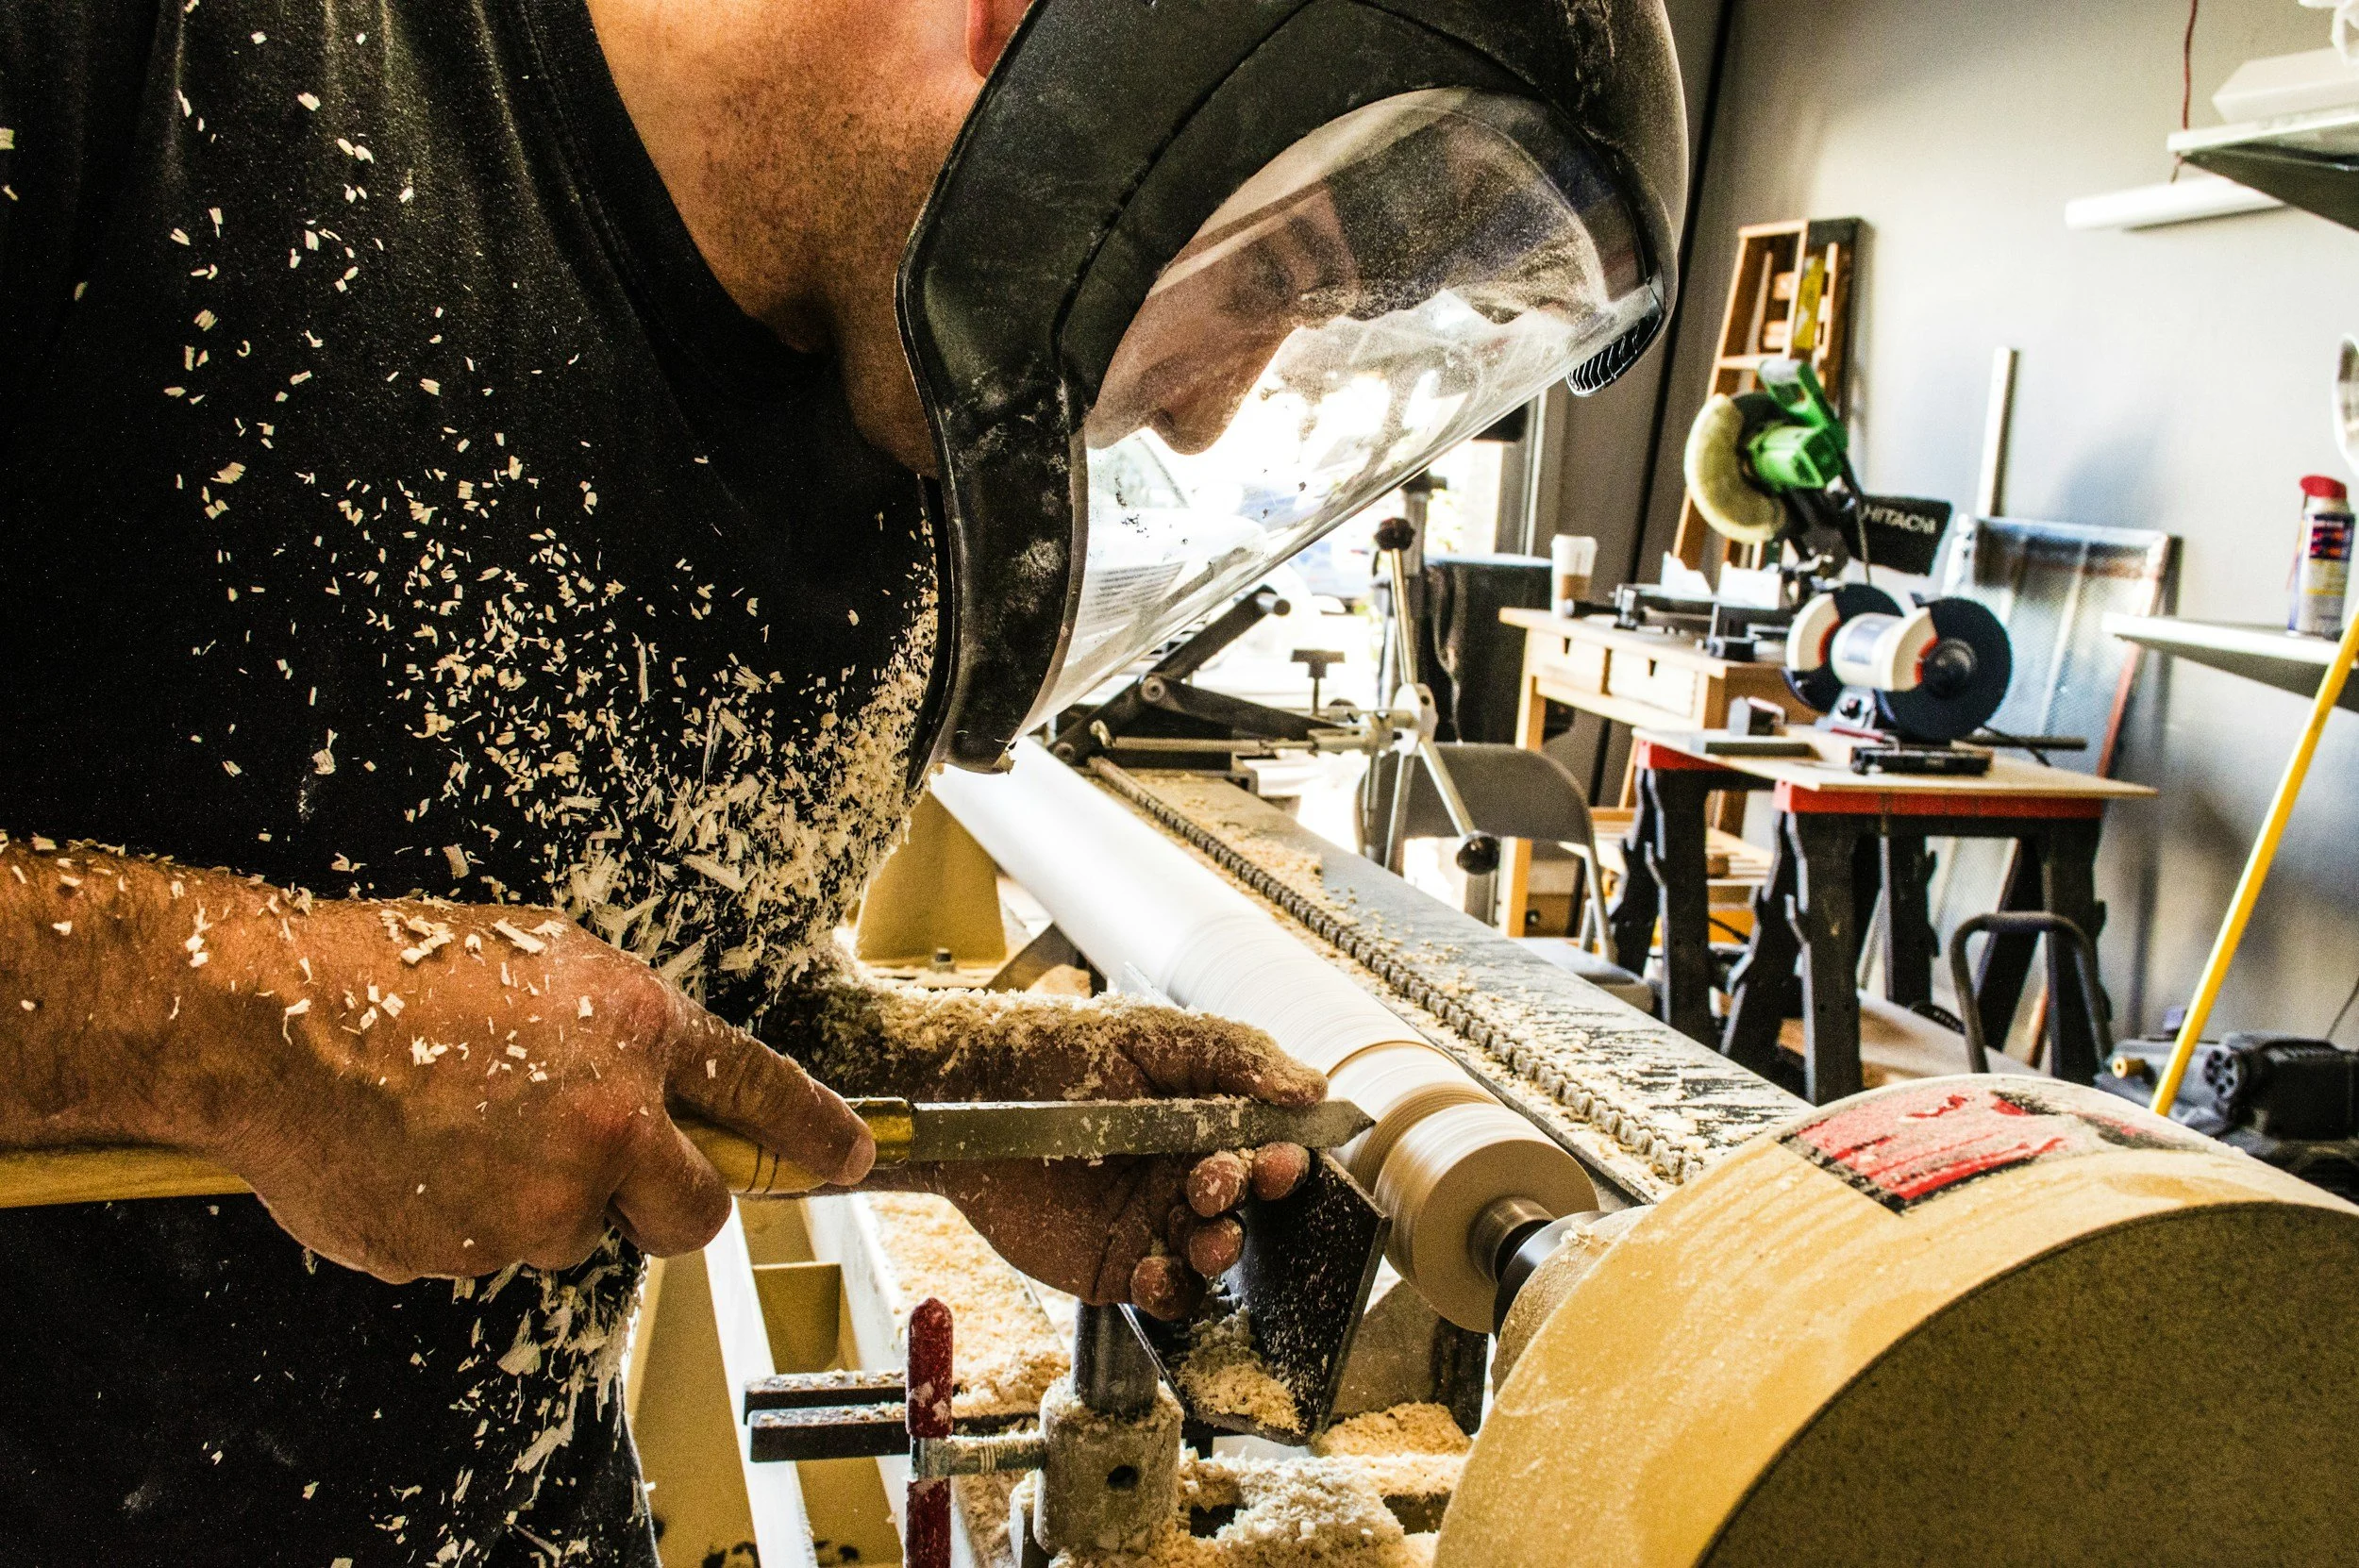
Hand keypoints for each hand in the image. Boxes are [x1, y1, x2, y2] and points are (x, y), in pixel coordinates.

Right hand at [165, 884, 870, 1281]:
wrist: (274, 1021)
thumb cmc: (401, 974)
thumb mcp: (548, 964)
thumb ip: (623, 1032)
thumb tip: (665, 1084)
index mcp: (638, 1031)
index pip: (761, 1090)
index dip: (815, 1131)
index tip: (851, 1156)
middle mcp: (608, 1122)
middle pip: (695, 1211)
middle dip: (674, 1206)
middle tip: (621, 1179)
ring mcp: (541, 1197)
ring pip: (579, 1231)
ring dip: (542, 1202)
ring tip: (464, 1132)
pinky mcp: (472, 1250)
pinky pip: (493, 1251)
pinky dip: (467, 1220)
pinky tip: (420, 1160)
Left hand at [882, 995, 1326, 1317]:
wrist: (971, 1091)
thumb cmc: (1060, 1051)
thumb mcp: (1154, 1037)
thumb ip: (1236, 1057)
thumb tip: (1313, 1085)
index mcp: (1204, 1119)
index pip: (1267, 1145)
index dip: (1284, 1157)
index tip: (1283, 1158)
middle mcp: (1185, 1173)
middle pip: (1247, 1203)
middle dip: (1248, 1197)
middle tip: (1219, 1181)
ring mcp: (1151, 1222)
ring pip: (1214, 1254)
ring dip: (1223, 1249)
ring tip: (1207, 1236)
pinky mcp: (1113, 1265)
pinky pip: (1165, 1295)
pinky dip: (1173, 1293)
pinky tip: (1156, 1274)